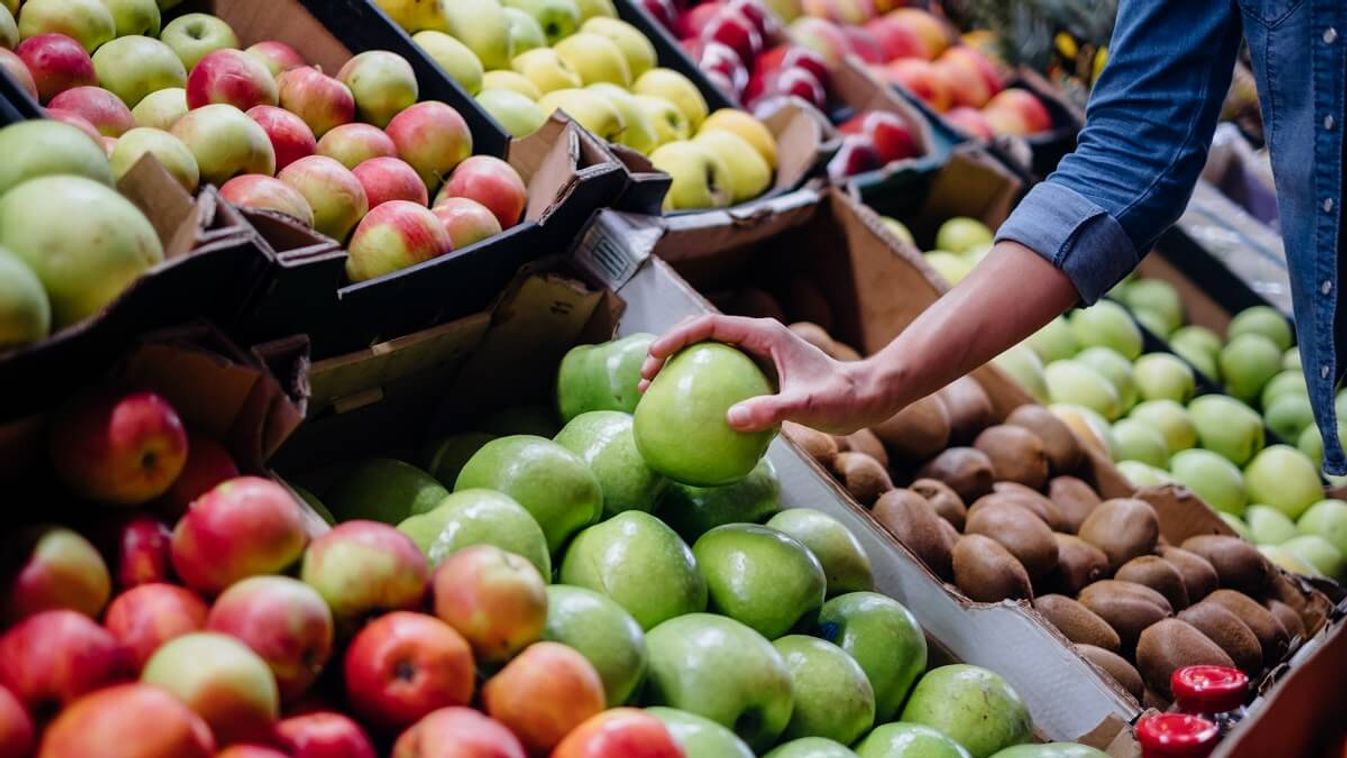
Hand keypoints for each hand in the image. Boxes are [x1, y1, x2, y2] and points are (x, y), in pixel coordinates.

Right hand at [639, 315, 898, 434]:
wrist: (867, 397)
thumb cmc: (841, 399)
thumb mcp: (806, 407)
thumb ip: (770, 410)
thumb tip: (730, 420)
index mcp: (763, 334)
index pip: (709, 325)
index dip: (676, 337)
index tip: (654, 358)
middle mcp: (757, 338)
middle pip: (700, 334)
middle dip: (668, 350)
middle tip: (644, 379)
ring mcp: (758, 354)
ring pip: (707, 352)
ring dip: (678, 366)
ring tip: (653, 393)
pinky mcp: (760, 371)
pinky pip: (720, 372)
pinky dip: (697, 384)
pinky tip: (688, 413)